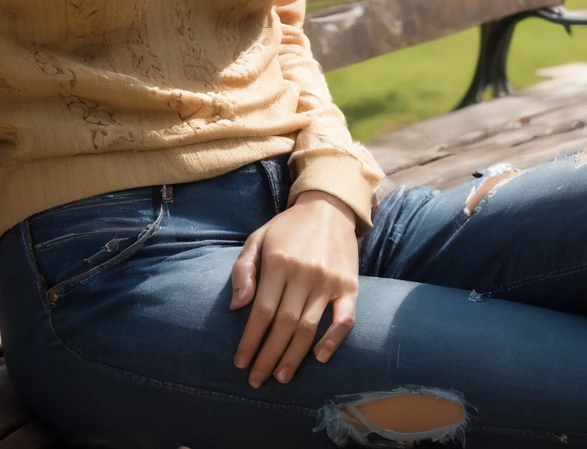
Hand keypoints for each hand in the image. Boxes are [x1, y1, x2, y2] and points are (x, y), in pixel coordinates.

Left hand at [229, 188, 358, 387]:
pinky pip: (345, 319)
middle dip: (268, 356)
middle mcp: (304, 273)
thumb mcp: (257, 239)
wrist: (328, 208)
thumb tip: (236, 307)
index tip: (240, 362)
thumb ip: (243, 270)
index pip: (262, 311)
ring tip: (280, 377)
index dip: (250, 340)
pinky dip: (334, 340)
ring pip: (309, 327)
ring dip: (294, 357)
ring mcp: (329, 281)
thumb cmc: (286, 229)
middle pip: (284, 325)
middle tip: (256, 380)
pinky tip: (320, 358)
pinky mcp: (350, 286)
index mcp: (279, 262)